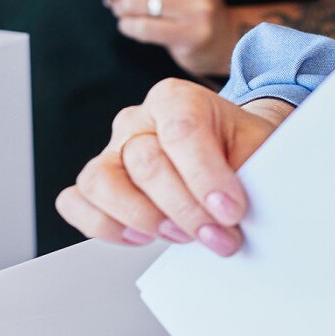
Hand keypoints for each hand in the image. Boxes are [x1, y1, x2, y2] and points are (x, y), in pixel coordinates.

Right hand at [55, 78, 290, 256]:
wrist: (231, 154)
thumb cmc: (241, 150)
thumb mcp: (259, 149)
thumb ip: (252, 172)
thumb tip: (237, 212)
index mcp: (177, 98)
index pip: (181, 130)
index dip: (205, 176)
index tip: (230, 211)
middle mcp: (137, 121)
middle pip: (145, 162)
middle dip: (185, 209)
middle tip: (218, 236)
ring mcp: (111, 151)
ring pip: (101, 181)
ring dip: (142, 218)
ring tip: (179, 235)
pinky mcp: (96, 184)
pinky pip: (76, 203)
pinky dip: (104, 226)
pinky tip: (142, 237)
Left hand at [80, 0, 237, 76]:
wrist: (225, 42)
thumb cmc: (186, 4)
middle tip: (111, 0)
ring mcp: (198, 8)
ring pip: (131, 3)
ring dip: (117, 11)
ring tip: (123, 13)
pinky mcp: (193, 34)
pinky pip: (140, 27)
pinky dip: (126, 27)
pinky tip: (131, 26)